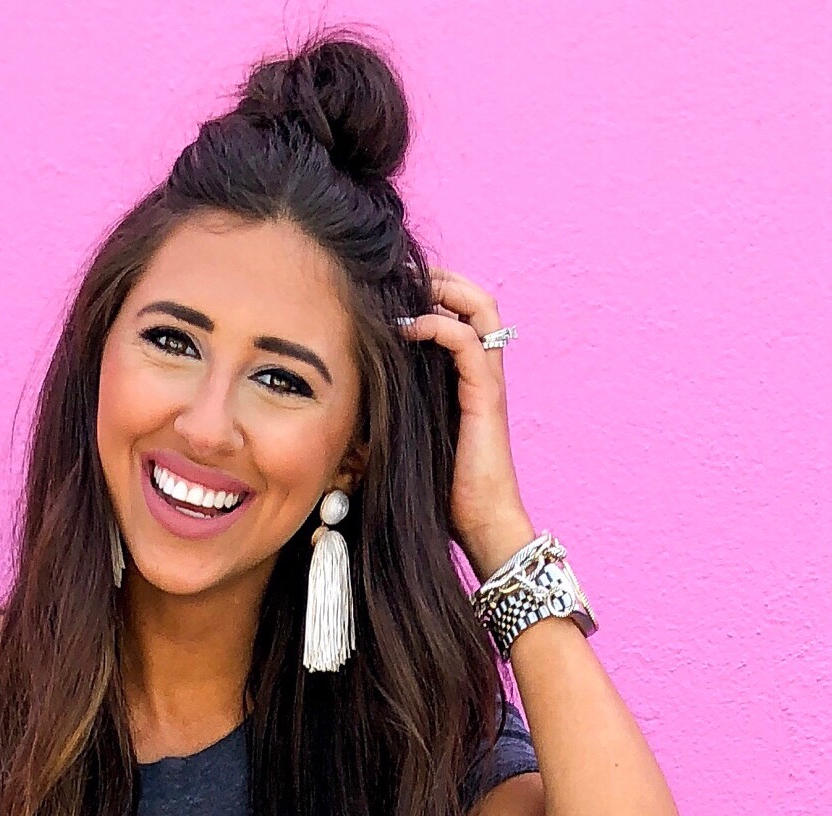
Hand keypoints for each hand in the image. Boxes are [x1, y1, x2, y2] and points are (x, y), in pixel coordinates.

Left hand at [400, 268, 535, 582]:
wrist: (479, 527)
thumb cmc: (440, 493)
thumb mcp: (406, 438)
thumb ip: (390, 408)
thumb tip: (345, 396)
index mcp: (465, 378)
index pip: (459, 313)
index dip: (433, 291)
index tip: (392, 287)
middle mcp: (481, 372)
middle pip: (476, 299)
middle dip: (441, 277)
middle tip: (402, 273)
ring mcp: (487, 382)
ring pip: (481, 308)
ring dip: (445, 289)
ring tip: (409, 287)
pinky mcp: (486, 397)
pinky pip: (468, 342)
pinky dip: (440, 325)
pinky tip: (410, 328)